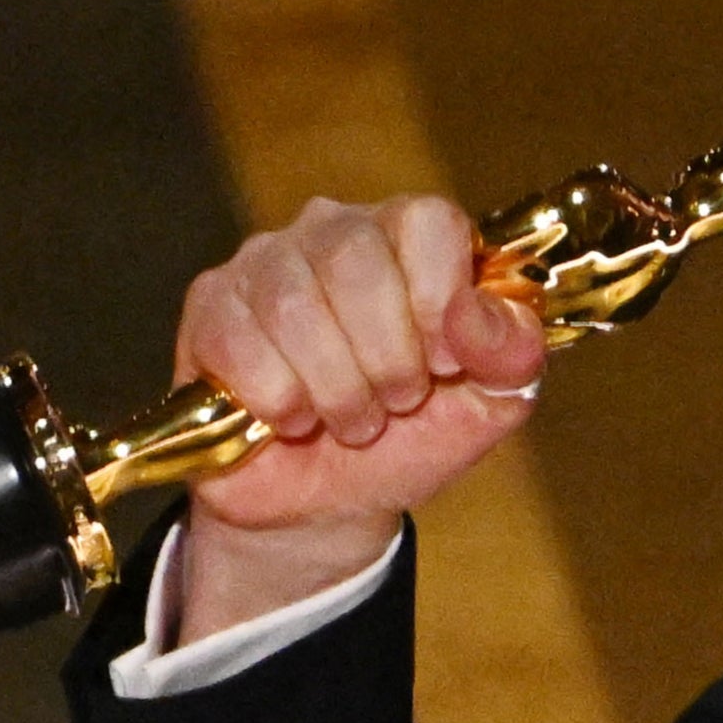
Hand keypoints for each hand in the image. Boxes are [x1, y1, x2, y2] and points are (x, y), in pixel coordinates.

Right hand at [168, 194, 546, 640]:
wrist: (328, 502)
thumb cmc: (410, 438)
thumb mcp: (488, 404)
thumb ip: (511, 354)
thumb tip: (476, 315)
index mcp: (413, 240)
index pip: (428, 221)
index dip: (440, 299)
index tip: (444, 363)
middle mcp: (335, 230)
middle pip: (356, 256)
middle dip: (387, 355)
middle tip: (397, 400)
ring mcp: (265, 261)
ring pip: (294, 305)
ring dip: (336, 388)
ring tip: (350, 418)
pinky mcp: (211, 305)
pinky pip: (241, 343)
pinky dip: (280, 400)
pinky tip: (293, 416)